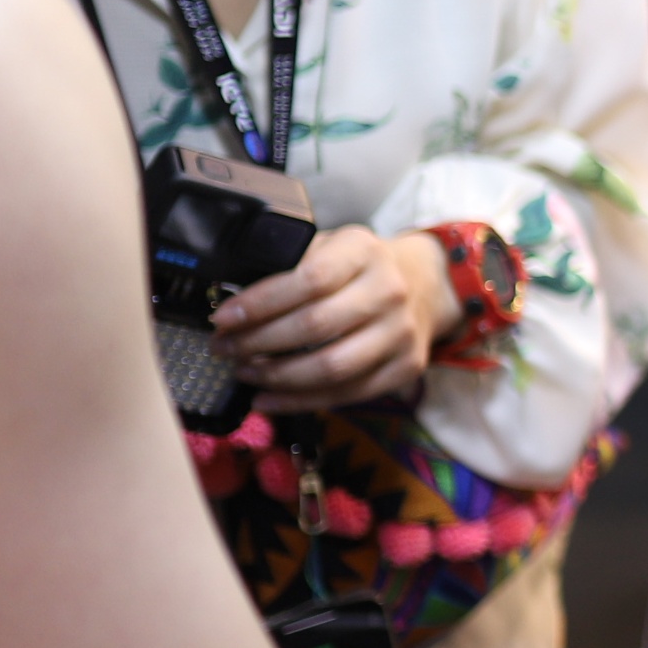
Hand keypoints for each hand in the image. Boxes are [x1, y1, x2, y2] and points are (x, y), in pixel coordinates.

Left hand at [214, 224, 453, 411]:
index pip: (308, 279)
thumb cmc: (359, 269)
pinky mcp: (406, 367)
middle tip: (224, 348)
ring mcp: (401, 332)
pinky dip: (299, 401)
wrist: (424, 285)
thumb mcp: (331, 246)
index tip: (223, 319)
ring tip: (244, 371)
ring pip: (331, 367)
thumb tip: (232, 304)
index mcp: (364, 252)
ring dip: (276, 376)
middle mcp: (389, 291)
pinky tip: (267, 397)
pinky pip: (346, 393)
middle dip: (257, 342)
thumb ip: (291, 265)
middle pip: (315, 326)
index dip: (260, 303)